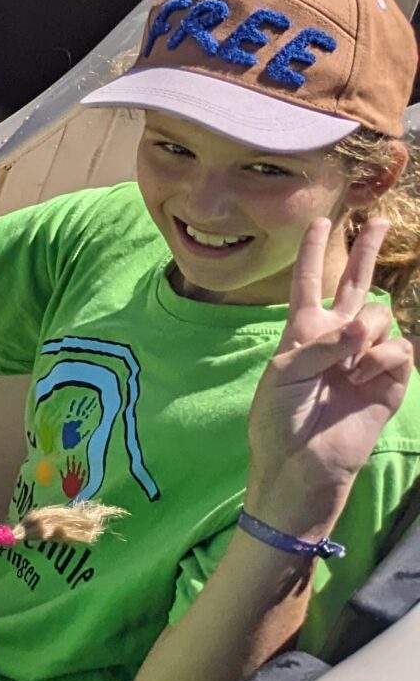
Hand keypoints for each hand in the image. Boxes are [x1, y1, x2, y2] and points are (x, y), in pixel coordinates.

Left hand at [245, 217, 413, 540]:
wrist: (301, 460)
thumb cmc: (280, 416)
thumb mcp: (285, 372)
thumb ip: (321, 344)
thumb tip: (362, 328)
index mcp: (303, 331)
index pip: (307, 283)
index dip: (313, 253)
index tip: (319, 222)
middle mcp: (337, 337)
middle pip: (355, 285)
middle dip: (365, 251)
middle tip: (376, 220)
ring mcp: (365, 357)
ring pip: (380, 317)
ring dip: (365, 337)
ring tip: (347, 371)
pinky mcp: (391, 380)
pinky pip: (399, 349)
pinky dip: (380, 359)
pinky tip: (362, 379)